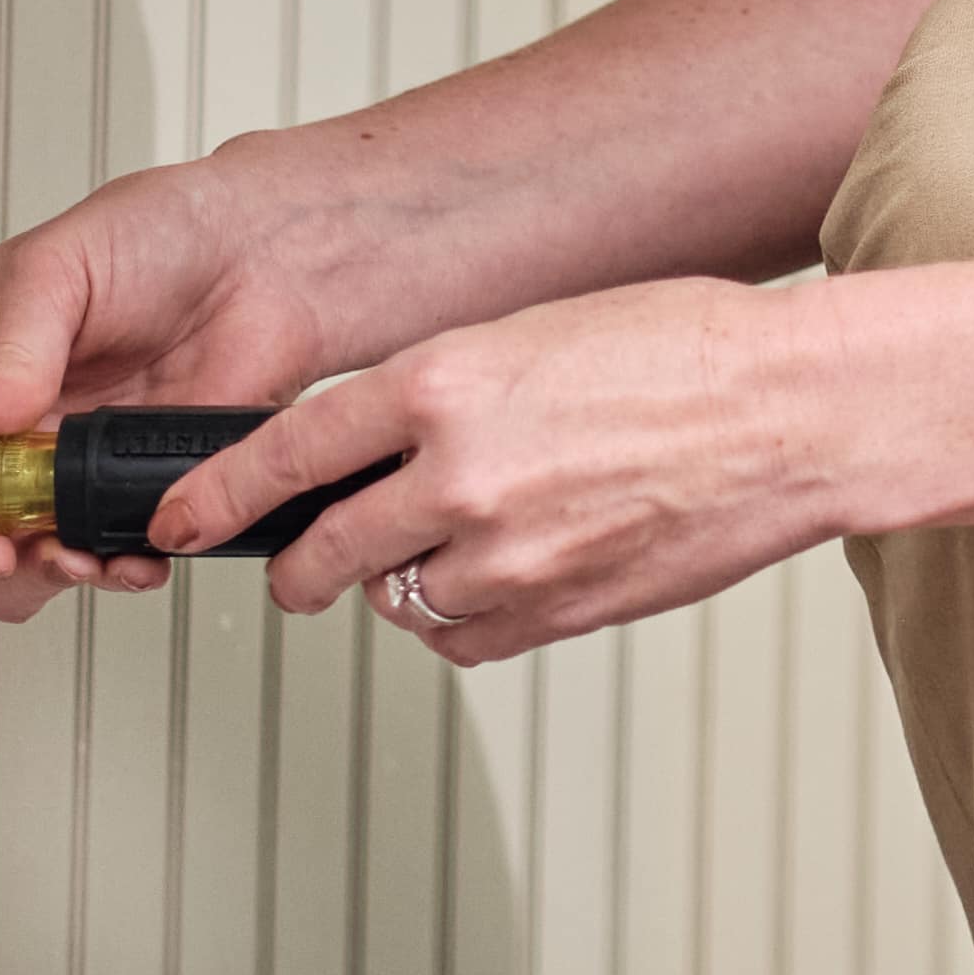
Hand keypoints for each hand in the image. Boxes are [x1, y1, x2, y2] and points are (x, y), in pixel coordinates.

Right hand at [0, 154, 337, 623]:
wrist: (267, 258)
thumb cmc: (158, 233)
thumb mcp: (59, 268)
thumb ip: (10, 352)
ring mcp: (53, 474)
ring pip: (4, 569)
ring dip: (23, 579)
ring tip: (59, 553)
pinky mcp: (121, 498)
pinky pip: (95, 564)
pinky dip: (106, 574)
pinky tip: (125, 554)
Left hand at [182, 273, 851, 667]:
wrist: (792, 414)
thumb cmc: (684, 353)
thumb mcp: (532, 334)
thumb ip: (440, 397)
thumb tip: (373, 449)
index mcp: (442, 385)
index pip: (283, 453)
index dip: (215, 494)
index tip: (181, 517)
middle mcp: (458, 477)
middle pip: (319, 552)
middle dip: (291, 568)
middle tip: (294, 566)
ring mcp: (506, 556)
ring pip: (394, 601)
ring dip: (398, 583)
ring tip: (453, 544)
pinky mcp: (554, 613)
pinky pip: (462, 640)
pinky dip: (460, 620)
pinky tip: (499, 578)